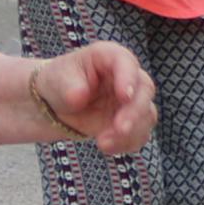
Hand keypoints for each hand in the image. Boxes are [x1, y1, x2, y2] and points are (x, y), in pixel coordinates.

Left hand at [32, 44, 155, 156]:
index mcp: (110, 57)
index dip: (128, 78)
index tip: (124, 95)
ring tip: (104, 143)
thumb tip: (79, 96)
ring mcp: (132, 101)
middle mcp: (127, 77)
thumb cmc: (60, 82)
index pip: (126, 62)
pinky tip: (107, 148)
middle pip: (144, 90)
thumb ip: (69, 86)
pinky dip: (126, 144)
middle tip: (120, 128)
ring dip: (130, 132)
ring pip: (146, 115)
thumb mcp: (58, 79)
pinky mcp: (131, 122)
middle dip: (134, 112)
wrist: (57, 105)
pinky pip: (139, 135)